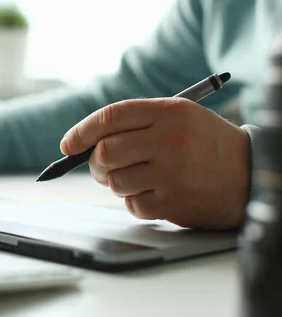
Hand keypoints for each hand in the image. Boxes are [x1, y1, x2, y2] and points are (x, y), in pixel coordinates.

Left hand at [59, 98, 249, 229]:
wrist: (250, 174)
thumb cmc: (203, 143)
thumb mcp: (177, 117)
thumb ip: (134, 123)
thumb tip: (82, 144)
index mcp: (169, 112)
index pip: (111, 117)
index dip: (82, 131)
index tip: (67, 145)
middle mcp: (169, 140)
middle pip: (105, 152)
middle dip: (95, 162)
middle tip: (100, 167)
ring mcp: (172, 174)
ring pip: (114, 181)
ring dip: (116, 182)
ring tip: (137, 177)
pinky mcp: (173, 203)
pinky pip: (131, 205)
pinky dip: (134, 201)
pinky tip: (153, 192)